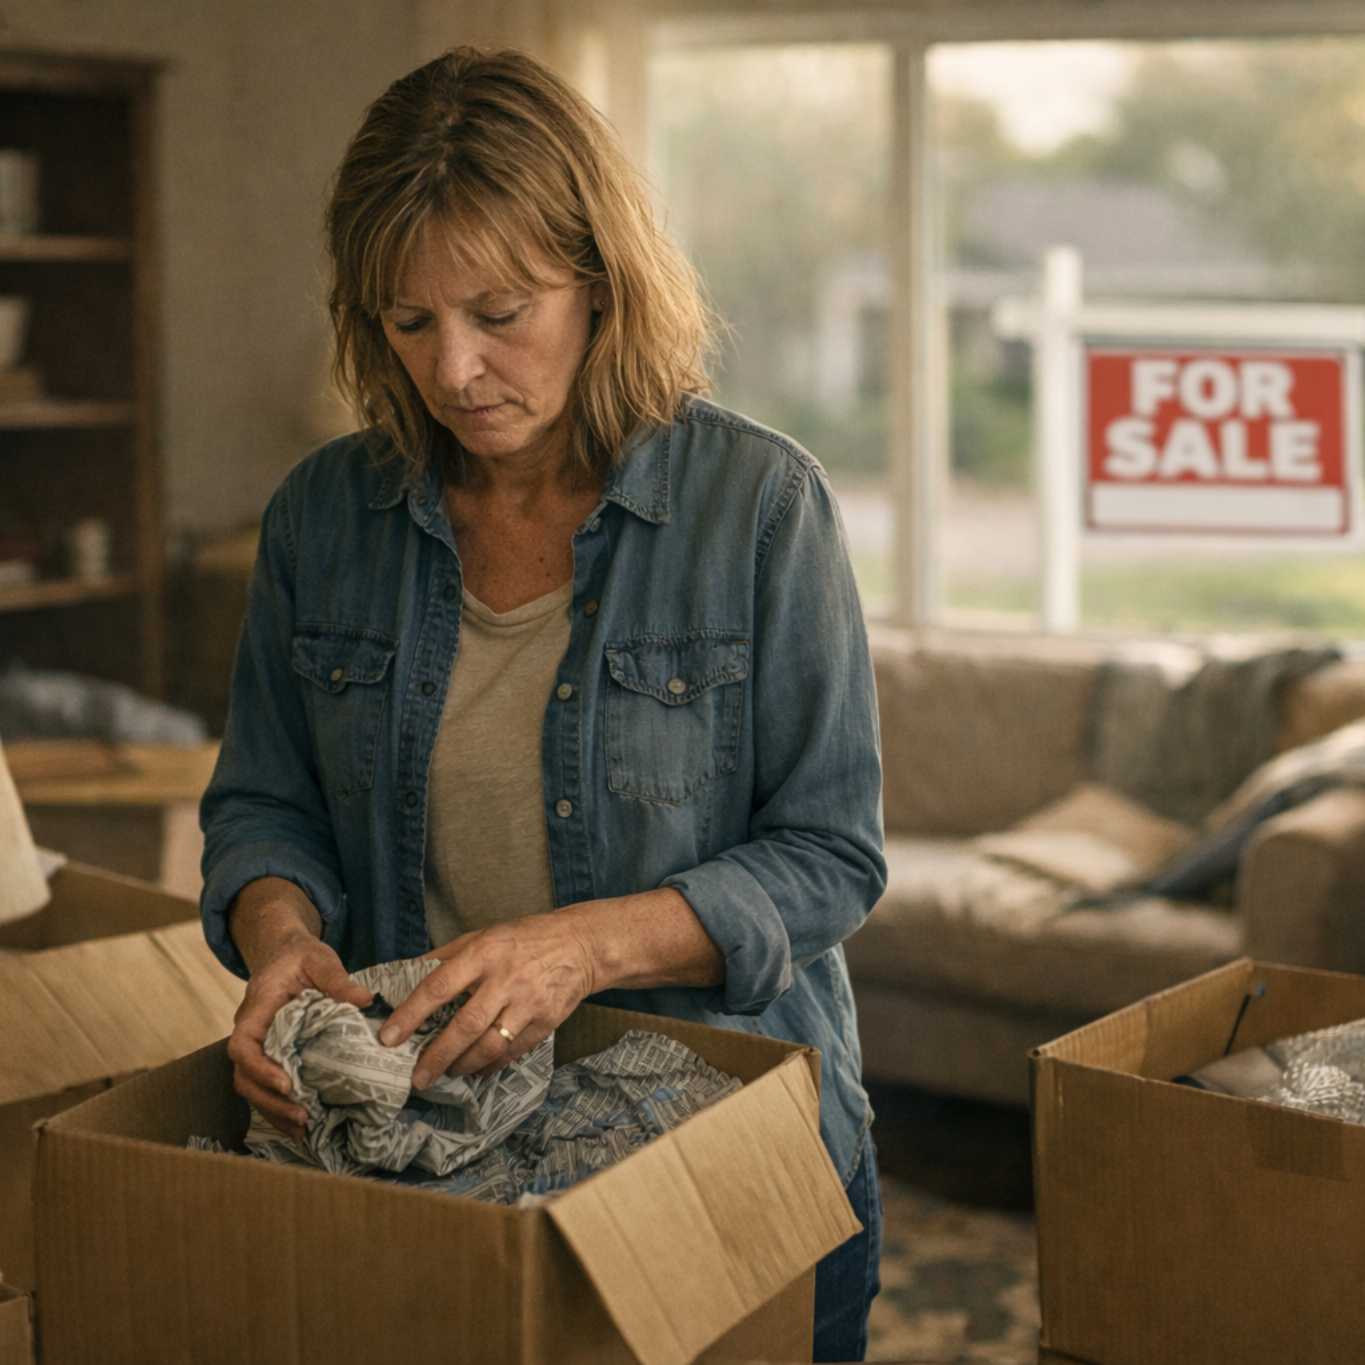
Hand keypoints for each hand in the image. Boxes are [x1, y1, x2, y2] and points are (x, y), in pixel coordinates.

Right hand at [225, 878, 371, 1139]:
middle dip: (270, 1101)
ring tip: (303, 1128)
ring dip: (274, 1110)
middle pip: (244, 1075)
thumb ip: (336, 979)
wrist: (283, 953)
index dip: (260, 1068)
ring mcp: (258, 1045)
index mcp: (257, 1007)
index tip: (287, 1083)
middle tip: (302, 1117)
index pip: (243, 1045)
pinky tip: (303, 1123)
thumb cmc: (300, 956)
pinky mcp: (270, 1054)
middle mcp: (251, 1030)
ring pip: (252, 1086)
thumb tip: (364, 999)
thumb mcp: (319, 959)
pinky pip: (266, 1085)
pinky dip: (280, 1106)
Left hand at [378, 913, 597, 1085]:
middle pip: (465, 1025)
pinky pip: (513, 1052)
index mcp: (484, 951)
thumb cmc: (526, 938)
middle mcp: (506, 977)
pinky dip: (491, 1065)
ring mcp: (529, 1001)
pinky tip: (477, 1069)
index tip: (390, 1036)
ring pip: (490, 1045)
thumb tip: (408, 974)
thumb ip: (448, 955)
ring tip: (447, 1073)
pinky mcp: (547, 1020)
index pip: (439, 986)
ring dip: (463, 1065)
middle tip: (418, 1076)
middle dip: (437, 1055)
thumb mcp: (485, 933)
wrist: (582, 944)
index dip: (411, 1014)